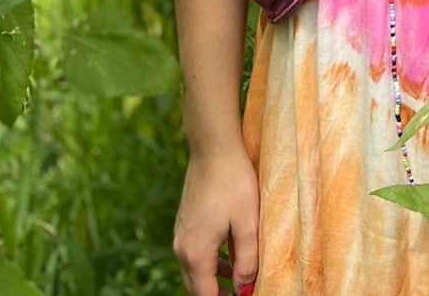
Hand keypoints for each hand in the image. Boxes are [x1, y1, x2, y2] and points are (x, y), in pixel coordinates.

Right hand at [173, 147, 258, 295]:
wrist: (213, 147)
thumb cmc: (234, 181)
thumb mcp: (248, 222)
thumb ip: (247, 260)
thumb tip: (245, 289)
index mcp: (196, 253)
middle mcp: (182, 248)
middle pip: (196, 287)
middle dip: (217, 294)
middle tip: (241, 291)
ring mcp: (180, 234)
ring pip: (194, 270)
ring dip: (214, 280)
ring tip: (239, 280)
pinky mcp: (185, 222)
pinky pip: (194, 253)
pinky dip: (210, 262)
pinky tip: (229, 256)